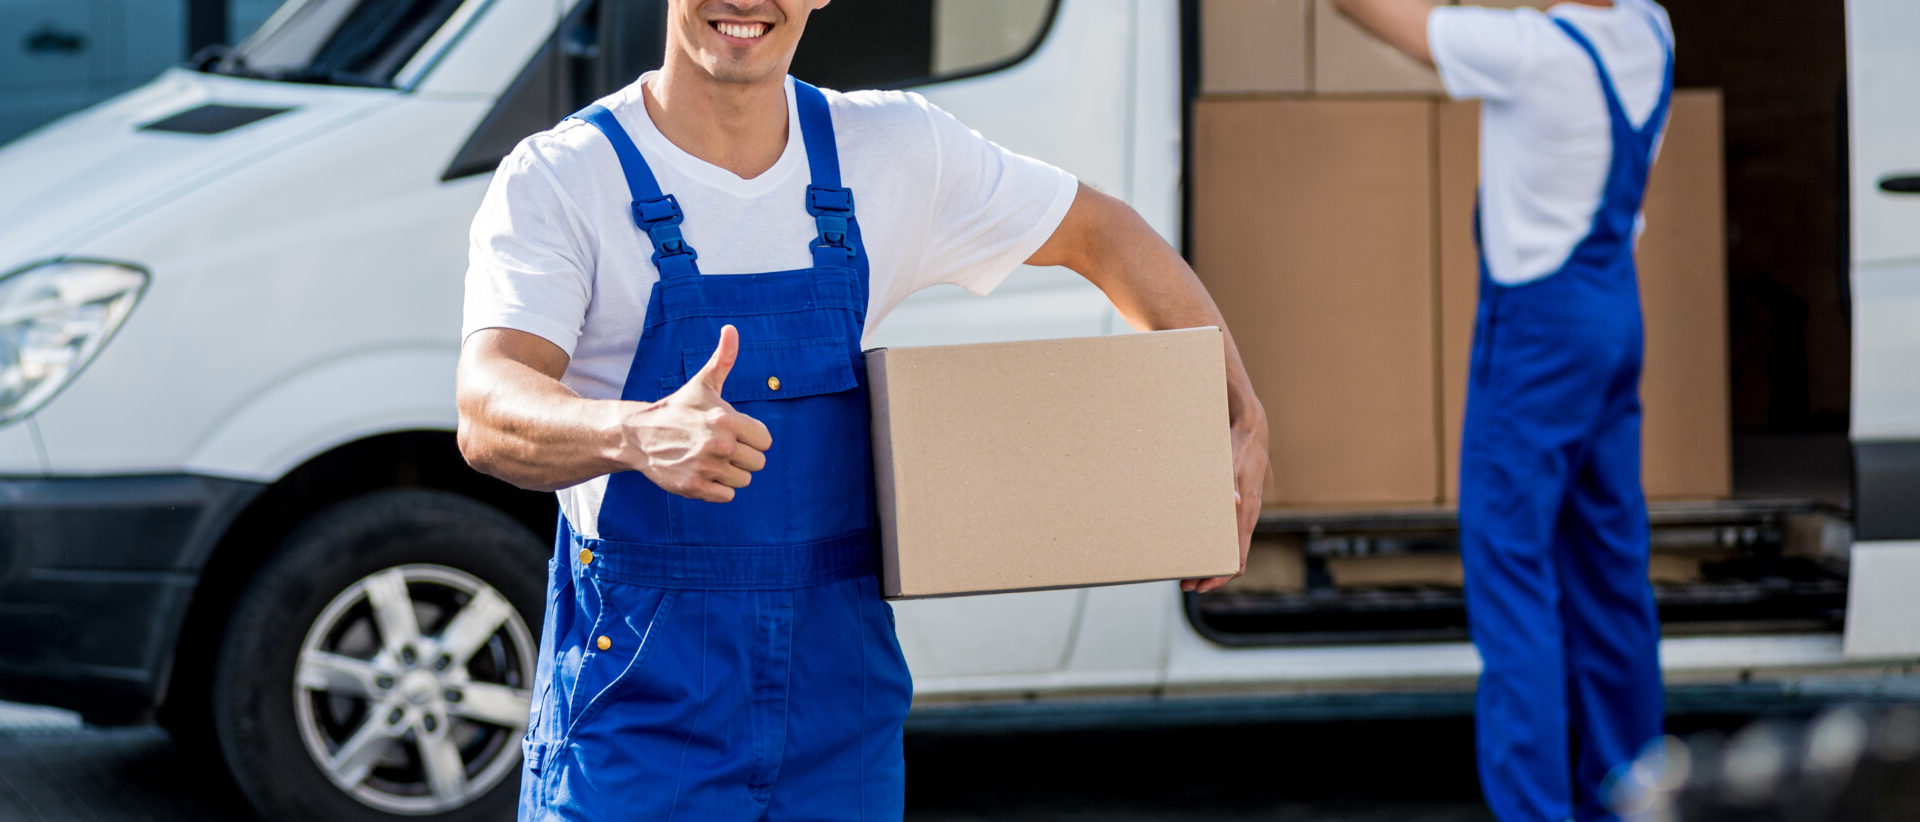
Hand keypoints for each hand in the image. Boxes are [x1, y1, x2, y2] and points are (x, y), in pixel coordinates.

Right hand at [624, 325, 772, 501]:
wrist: (639, 435)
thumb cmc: (678, 409)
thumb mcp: (702, 384)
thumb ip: (723, 359)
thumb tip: (731, 329)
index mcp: (726, 419)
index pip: (765, 440)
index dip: (752, 437)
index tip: (733, 432)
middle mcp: (718, 445)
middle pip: (758, 462)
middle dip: (743, 456)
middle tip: (721, 447)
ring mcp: (706, 468)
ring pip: (743, 480)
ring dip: (730, 473)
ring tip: (710, 459)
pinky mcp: (694, 488)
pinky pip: (727, 496)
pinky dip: (718, 489)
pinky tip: (703, 473)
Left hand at [1183, 422, 1267, 593]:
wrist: (1251, 428)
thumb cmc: (1239, 446)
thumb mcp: (1232, 463)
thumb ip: (1231, 483)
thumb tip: (1235, 502)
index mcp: (1246, 514)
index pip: (1237, 559)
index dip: (1219, 576)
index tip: (1200, 585)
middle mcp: (1247, 517)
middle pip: (1232, 559)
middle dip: (1209, 574)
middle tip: (1185, 584)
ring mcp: (1244, 512)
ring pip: (1230, 548)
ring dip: (1210, 560)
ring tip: (1186, 568)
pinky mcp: (1240, 505)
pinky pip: (1229, 534)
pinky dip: (1212, 543)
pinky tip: (1195, 540)